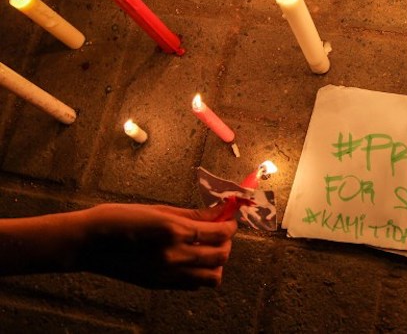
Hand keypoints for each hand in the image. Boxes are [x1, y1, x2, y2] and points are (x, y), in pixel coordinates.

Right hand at [79, 203, 237, 289]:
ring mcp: (167, 274)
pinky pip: (194, 285)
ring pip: (212, 277)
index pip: (219, 233)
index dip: (231, 224)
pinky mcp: (159, 285)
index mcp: (174, 232)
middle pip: (221, 255)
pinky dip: (202, 273)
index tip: (229, 217)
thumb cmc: (119, 218)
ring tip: (208, 247)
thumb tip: (219, 212)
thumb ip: (192, 214)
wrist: (87, 243)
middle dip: (227, 242)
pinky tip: (192, 259)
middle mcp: (174, 256)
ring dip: (218, 262)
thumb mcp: (158, 209)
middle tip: (221, 230)